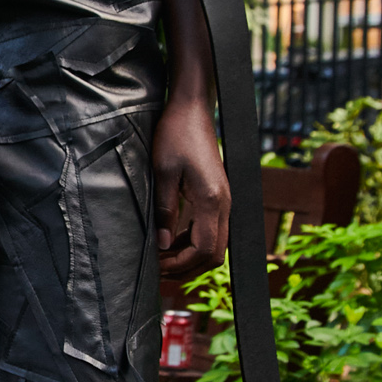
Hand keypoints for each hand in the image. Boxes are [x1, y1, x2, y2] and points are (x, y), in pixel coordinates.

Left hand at [153, 91, 228, 279]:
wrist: (191, 110)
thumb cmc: (175, 135)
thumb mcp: (162, 172)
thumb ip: (165, 211)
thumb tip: (163, 245)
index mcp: (211, 200)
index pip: (203, 250)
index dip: (180, 265)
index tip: (157, 266)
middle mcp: (223, 204)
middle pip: (214, 254)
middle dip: (187, 268)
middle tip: (159, 270)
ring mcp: (223, 201)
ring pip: (215, 245)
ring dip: (190, 257)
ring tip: (162, 260)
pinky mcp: (218, 196)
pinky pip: (211, 230)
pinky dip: (193, 243)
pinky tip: (172, 241)